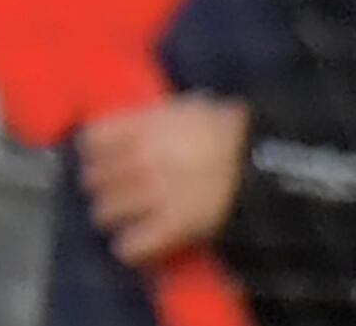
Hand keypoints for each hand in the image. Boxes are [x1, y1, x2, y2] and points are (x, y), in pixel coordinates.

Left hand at [75, 94, 247, 266]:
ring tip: (118, 219)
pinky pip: (134, 244)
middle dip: (99, 186)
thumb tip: (137, 122)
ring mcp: (154, 195)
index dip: (93, 151)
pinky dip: (130, 248)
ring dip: (109, 216)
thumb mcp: (188, 108)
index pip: (91, 140)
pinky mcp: (173, 227)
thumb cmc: (231, 129)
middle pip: (94, 178)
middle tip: (107, 191)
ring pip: (106, 211)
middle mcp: (139, 159)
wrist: (264, 161)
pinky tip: (130, 247)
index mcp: (142, 127)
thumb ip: (155, 117)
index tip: (97, 158)